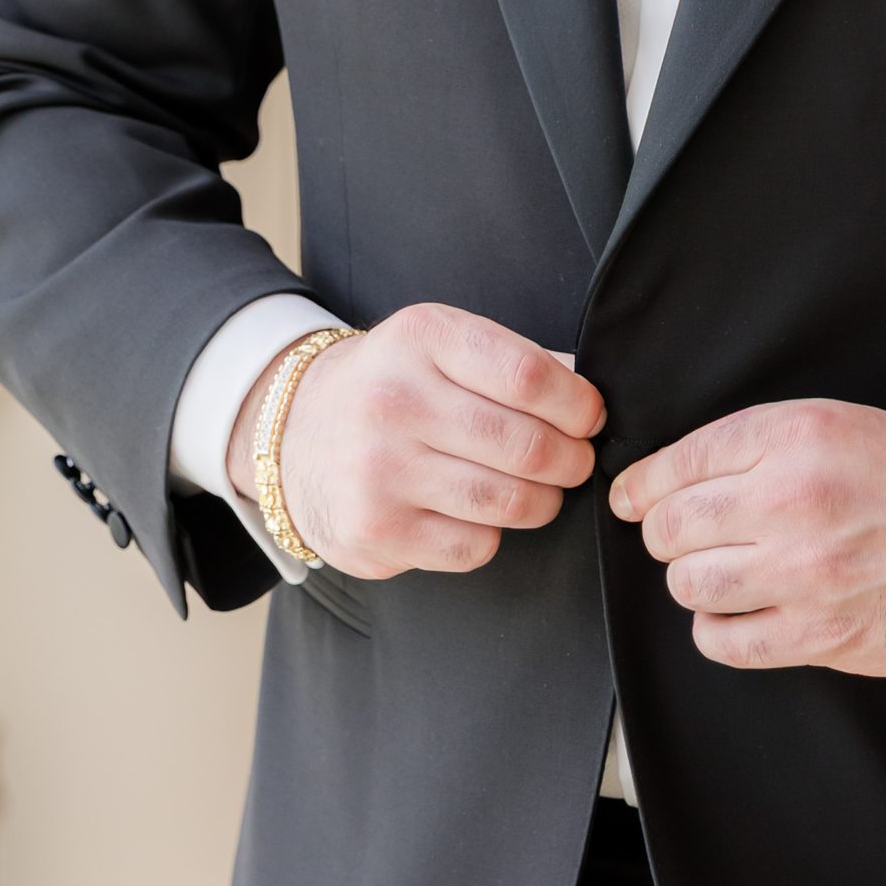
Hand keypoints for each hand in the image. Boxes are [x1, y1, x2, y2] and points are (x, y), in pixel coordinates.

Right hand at [232, 306, 602, 580]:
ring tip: (537, 490)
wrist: (294, 433)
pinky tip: (477, 513)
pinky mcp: (374, 531)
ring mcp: (379, 471)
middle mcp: (393, 402)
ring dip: (542, 502)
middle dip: (571, 461)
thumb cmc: (390, 388)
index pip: (529, 376)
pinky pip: (475, 546)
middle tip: (573, 462)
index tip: (588, 418)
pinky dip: (493, 534)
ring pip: (509, 502)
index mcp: (420, 339)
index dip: (578, 405)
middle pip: (527, 446)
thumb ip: (513, 362)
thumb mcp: (439, 346)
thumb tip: (591, 400)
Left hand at [609, 401, 885, 677]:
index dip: (641, 486)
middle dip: (669, 534)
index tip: (632, 501)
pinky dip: (721, 630)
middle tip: (691, 538)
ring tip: (728, 575)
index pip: (678, 463)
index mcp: (795, 437)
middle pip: (670, 528)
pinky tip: (746, 615)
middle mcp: (792, 501)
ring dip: (698, 582)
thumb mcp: (838, 424)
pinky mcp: (821, 635)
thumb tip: (667, 479)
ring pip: (689, 586)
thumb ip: (757, 442)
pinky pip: (724, 642)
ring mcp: (805, 574)